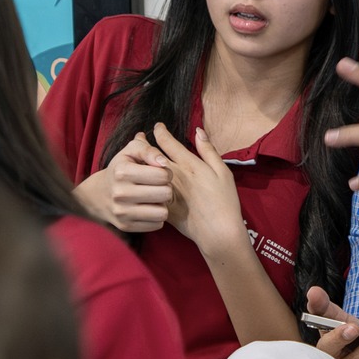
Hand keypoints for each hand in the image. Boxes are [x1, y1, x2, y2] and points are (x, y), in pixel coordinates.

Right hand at [77, 135, 172, 232]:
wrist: (99, 194)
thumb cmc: (121, 168)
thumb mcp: (131, 151)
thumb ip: (148, 150)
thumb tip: (164, 163)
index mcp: (122, 172)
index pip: (162, 175)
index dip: (166, 173)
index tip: (160, 173)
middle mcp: (120, 193)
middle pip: (165, 194)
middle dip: (166, 189)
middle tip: (158, 187)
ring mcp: (122, 212)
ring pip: (163, 213)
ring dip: (162, 205)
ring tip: (154, 198)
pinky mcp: (126, 226)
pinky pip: (157, 225)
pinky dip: (156, 217)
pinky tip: (149, 209)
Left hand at [151, 123, 246, 258]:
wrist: (219, 231)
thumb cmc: (224, 201)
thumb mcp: (223, 172)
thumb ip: (209, 151)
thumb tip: (198, 131)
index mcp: (189, 164)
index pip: (167, 142)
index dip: (160, 131)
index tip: (157, 127)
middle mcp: (174, 176)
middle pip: (151, 155)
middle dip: (143, 144)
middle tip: (139, 137)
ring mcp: (167, 192)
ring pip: (146, 172)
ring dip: (140, 162)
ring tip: (134, 156)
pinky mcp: (164, 207)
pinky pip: (149, 193)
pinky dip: (142, 184)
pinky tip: (139, 181)